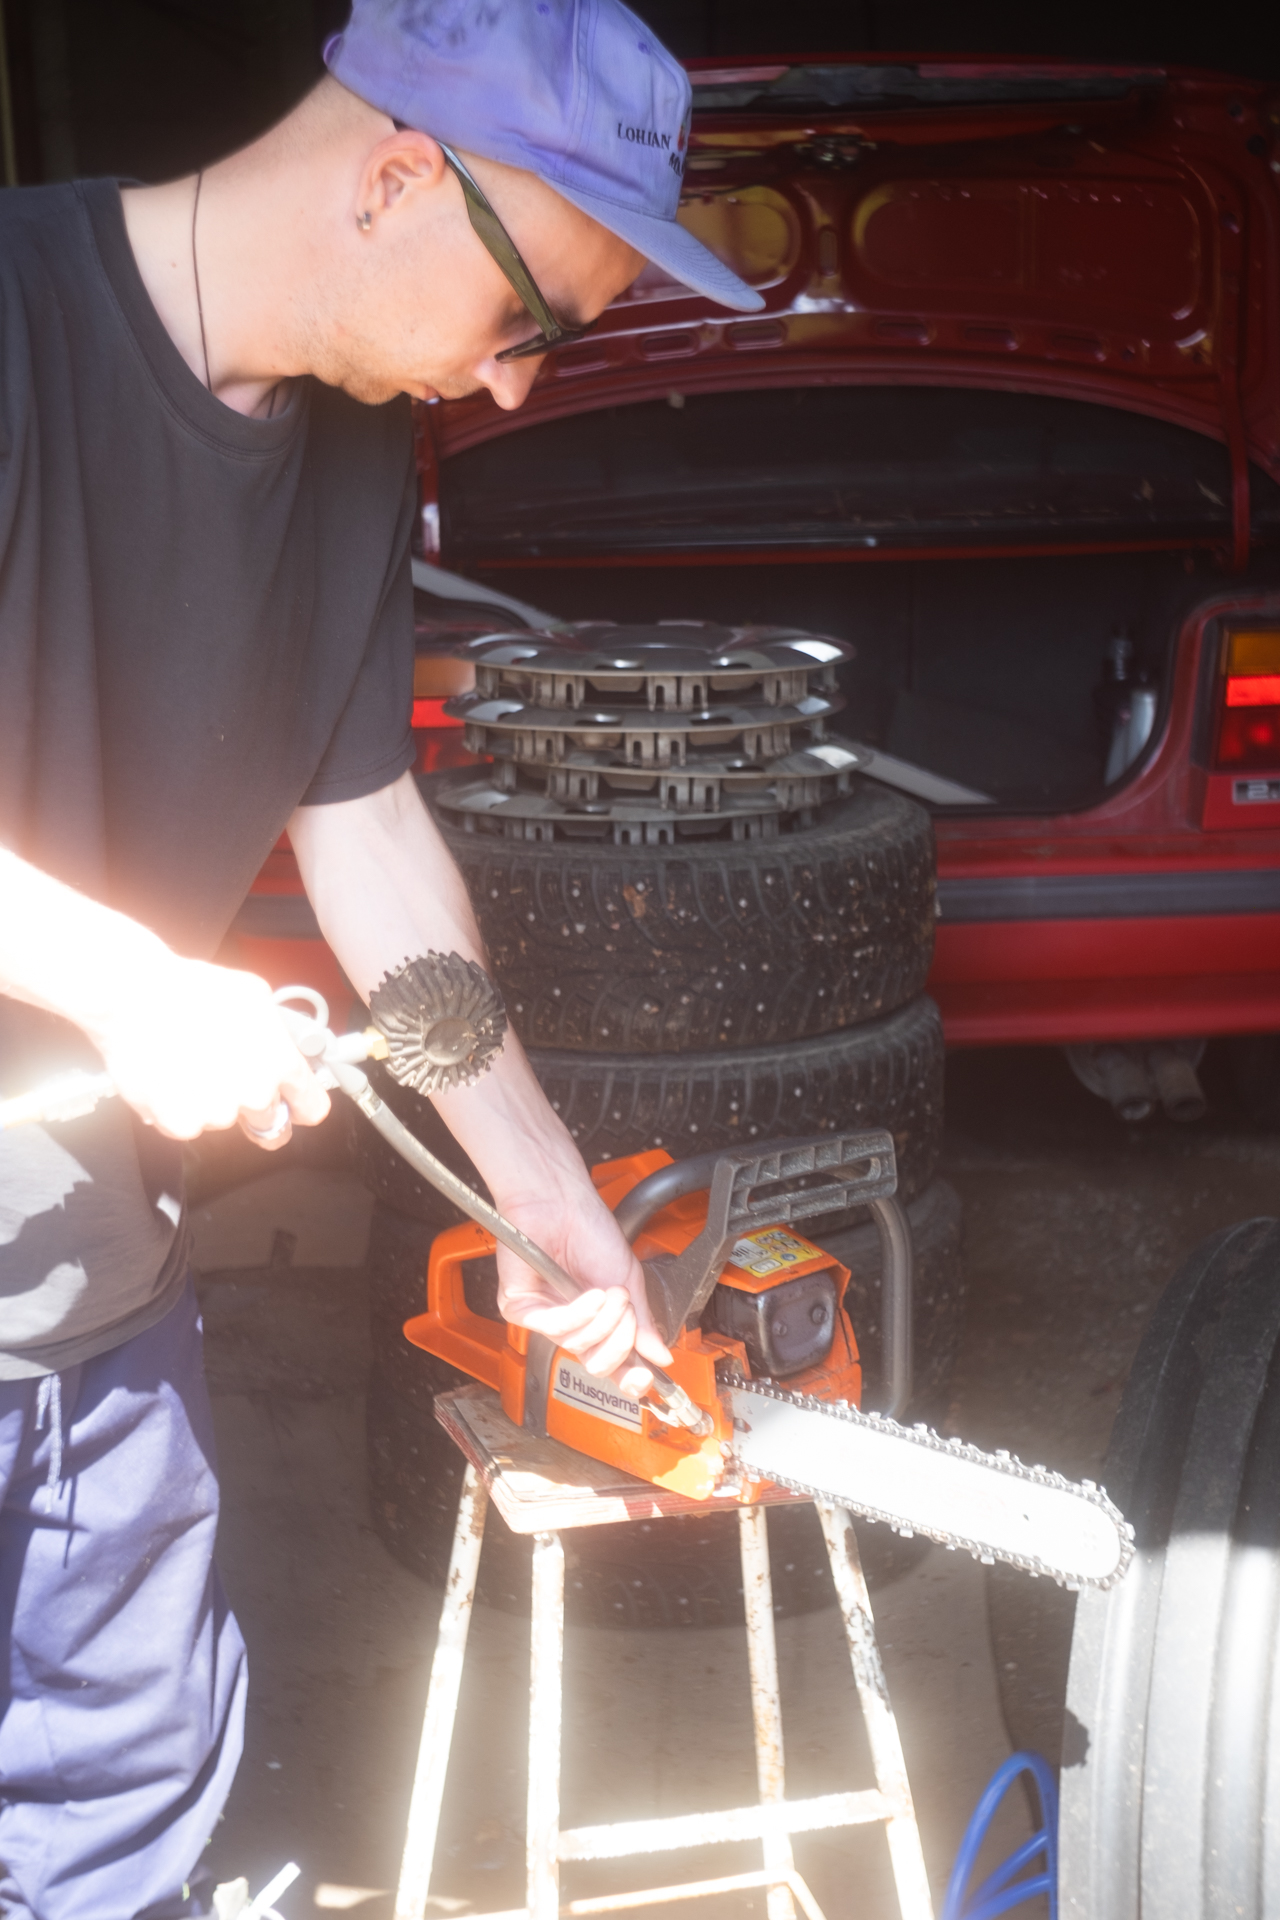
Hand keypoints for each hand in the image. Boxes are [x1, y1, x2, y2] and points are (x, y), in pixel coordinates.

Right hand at [90, 952, 329, 1147]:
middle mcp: (256, 1095)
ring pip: (223, 1121)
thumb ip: (277, 1030)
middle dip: (252, 1105)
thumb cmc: (193, 988)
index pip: (310, 1107)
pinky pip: (186, 1126)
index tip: (293, 1105)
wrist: (135, 997)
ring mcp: (218, 1114)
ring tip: (187, 1066)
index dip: (301, 1107)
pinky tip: (168, 1079)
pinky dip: (178, 1110)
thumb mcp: (254, 996)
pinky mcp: (181, 1125)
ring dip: (210, 1103)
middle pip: (268, 1121)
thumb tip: (284, 1042)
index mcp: (281, 1064)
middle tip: (226, 1077)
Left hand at [493, 1176, 670, 1398]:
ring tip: (608, 1291)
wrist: (560, 1201)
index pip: (611, 1362)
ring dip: (602, 1319)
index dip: (629, 1377)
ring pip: (578, 1347)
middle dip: (620, 1339)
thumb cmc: (590, 1230)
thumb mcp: (627, 1279)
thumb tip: (659, 1355)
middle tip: (627, 1310)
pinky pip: (554, 1328)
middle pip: (596, 1363)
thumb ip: (643, 1321)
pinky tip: (590, 1295)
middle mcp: (568, 1324)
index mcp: (595, 1320)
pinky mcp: (520, 1307)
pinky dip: (578, 1313)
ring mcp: (544, 1317)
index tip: (646, 1377)